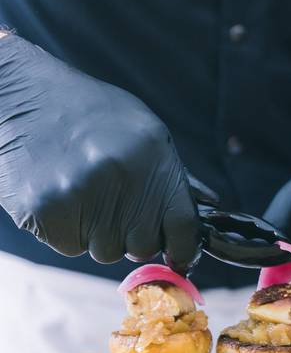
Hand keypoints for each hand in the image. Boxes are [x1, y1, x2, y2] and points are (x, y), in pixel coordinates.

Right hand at [0, 36, 199, 271]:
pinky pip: (72, 246)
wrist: (18, 96)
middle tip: (114, 206)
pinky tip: (61, 197)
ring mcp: (82, 195)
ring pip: (107, 251)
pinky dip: (68, 231)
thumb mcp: (143, 132)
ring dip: (98, 233)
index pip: (184, 225)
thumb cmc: (87, 114)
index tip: (180, 256)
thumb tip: (209, 209)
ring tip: (84, 194)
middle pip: (143, 245)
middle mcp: (122, 177)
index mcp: (153, 157)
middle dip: (133, 235)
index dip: (184, 248)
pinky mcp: (47, 212)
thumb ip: (174, 176)